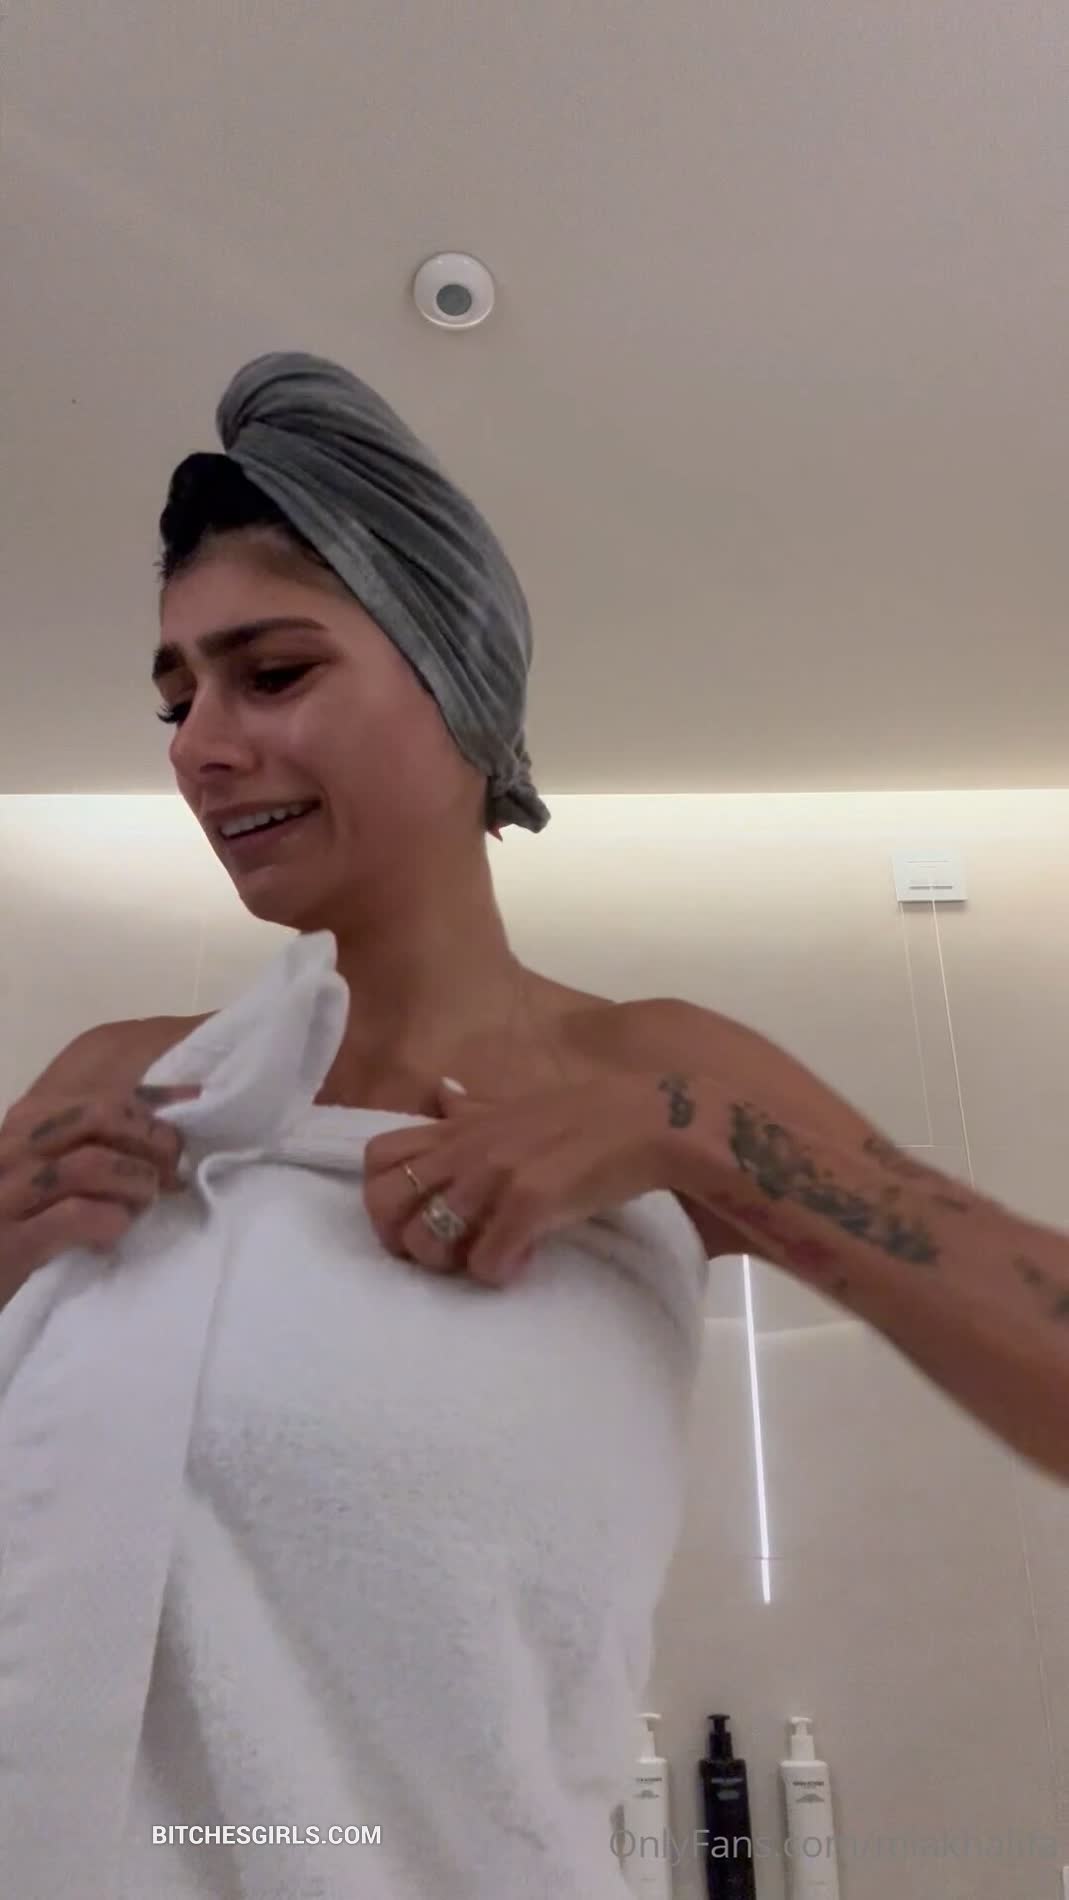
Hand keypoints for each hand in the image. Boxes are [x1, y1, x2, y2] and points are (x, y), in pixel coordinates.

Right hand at [0, 1082, 201, 1310]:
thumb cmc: (16, 1221)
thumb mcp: (48, 1171)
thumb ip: (105, 1136)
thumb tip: (188, 1095)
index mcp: (23, 1128)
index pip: (98, 1097)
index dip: (148, 1116)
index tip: (170, 1146)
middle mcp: (12, 1150)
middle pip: (99, 1116)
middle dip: (149, 1142)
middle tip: (166, 1175)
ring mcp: (8, 1193)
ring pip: (91, 1163)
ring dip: (135, 1184)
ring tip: (141, 1206)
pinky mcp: (12, 1242)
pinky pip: (77, 1215)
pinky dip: (110, 1221)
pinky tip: (111, 1234)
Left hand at [362, 1071, 671, 1285]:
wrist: (646, 1121)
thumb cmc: (582, 1116)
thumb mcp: (513, 1105)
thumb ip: (469, 1108)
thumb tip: (440, 1092)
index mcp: (458, 1128)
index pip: (376, 1156)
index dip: (380, 1198)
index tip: (413, 1219)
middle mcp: (466, 1148)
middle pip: (384, 1202)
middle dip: (401, 1239)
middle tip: (443, 1251)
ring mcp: (496, 1174)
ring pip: (426, 1240)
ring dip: (452, 1263)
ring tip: (487, 1256)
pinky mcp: (532, 1202)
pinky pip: (486, 1261)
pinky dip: (500, 1272)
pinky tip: (525, 1261)